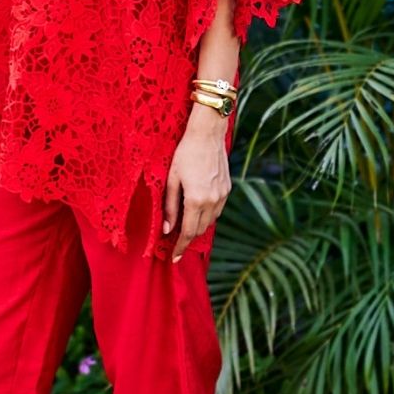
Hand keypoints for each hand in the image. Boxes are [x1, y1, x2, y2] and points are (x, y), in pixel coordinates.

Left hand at [162, 105, 231, 261]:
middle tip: (176, 242)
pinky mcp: (227, 189)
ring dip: (198, 227)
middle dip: (188, 238)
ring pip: (210, 221)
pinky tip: (198, 211)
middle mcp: (213, 201)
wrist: (208, 134)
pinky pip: (217, 210)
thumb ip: (169, 207)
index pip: (188, 232)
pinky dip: (207, 215)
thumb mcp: (171, 180)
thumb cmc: (185, 153)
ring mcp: (223, 195)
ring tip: (186, 226)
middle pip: (200, 230)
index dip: (180, 247)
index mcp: (196, 200)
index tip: (174, 258)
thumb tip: (166, 230)